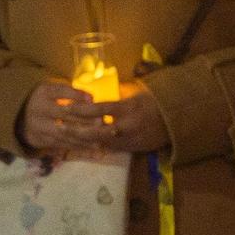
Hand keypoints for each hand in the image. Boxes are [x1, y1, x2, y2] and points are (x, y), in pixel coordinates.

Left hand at [21, 79, 168, 155]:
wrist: (175, 120)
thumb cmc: (153, 100)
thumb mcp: (135, 91)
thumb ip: (116, 91)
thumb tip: (97, 85)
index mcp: (128, 108)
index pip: (100, 109)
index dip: (81, 110)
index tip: (65, 107)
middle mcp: (128, 126)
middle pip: (97, 131)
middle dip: (76, 130)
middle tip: (58, 126)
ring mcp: (130, 139)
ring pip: (101, 143)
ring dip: (83, 140)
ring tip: (65, 136)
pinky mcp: (132, 149)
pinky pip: (110, 149)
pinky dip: (95, 146)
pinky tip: (80, 144)